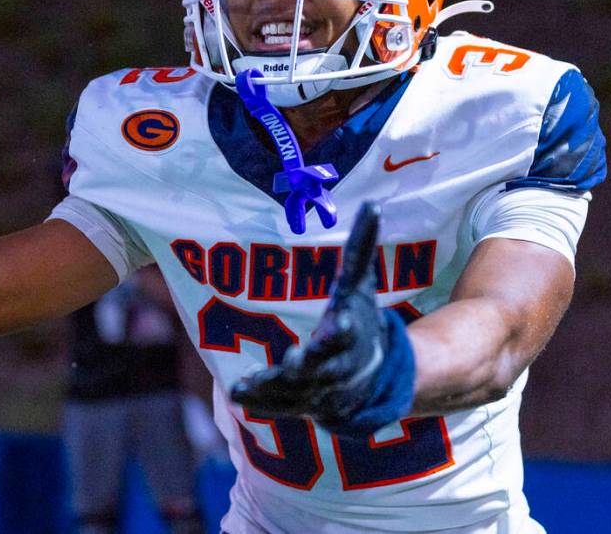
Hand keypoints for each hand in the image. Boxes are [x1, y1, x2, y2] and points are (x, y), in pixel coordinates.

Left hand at [230, 202, 415, 436]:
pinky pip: (279, 406)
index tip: (341, 319)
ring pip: (297, 392)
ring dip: (276, 387)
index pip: (349, 332)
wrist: (372, 375)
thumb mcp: (361, 286)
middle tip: (295, 359)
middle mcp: (337, 367)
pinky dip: (261, 402)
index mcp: (351, 336)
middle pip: (325, 368)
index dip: (345, 328)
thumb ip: (362, 248)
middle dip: (311, 365)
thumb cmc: (362, 321)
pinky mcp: (299, 404)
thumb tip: (372, 203)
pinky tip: (238, 392)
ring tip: (251, 382)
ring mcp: (319, 390)